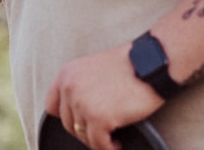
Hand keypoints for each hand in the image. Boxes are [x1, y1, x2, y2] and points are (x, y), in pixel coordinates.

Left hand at [45, 42, 164, 149]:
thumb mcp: (95, 67)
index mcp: (67, 73)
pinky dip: (108, 148)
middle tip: (102, 130)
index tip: (80, 121)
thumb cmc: (130, 64)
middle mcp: (70, 88)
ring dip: (98, 139)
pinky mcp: (98, 118)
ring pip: (83, 135)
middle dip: (84, 130)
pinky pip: (98, 144)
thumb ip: (81, 85)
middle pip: (68, 123)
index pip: (52, 106)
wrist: (151, 63)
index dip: (67, 116)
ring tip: (112, 136)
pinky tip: (117, 144)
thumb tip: (78, 109)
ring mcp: (82, 103)